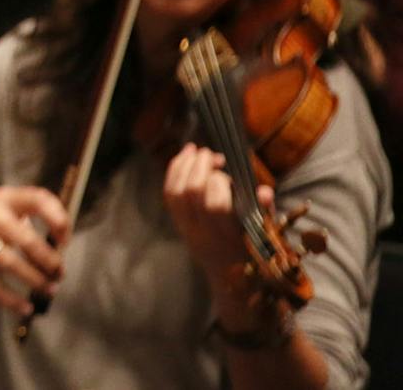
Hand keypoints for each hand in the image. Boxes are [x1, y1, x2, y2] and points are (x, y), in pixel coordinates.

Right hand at [0, 186, 66, 313]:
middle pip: (24, 238)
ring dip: (32, 280)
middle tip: (59, 273)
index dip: (58, 219)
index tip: (64, 239)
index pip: (37, 199)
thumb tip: (58, 246)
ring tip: (49, 290)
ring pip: (8, 262)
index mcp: (3, 197)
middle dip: (48, 261)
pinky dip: (8, 297)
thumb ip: (25, 217)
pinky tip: (24, 307)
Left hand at [162, 143, 264, 282]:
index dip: (218, 181)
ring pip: (176, 193)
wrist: (235, 287)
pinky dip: (173, 175)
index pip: (215, 204)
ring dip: (183, 166)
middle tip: (210, 153)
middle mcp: (205, 235)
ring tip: (194, 150)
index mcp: (230, 238)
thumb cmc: (258, 257)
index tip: (227, 168)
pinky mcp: (180, 227)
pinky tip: (183, 160)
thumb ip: (264, 213)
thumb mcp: (268, 237)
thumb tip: (265, 190)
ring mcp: (189, 231)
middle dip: (199, 167)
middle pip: (192, 194)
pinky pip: (169, 198)